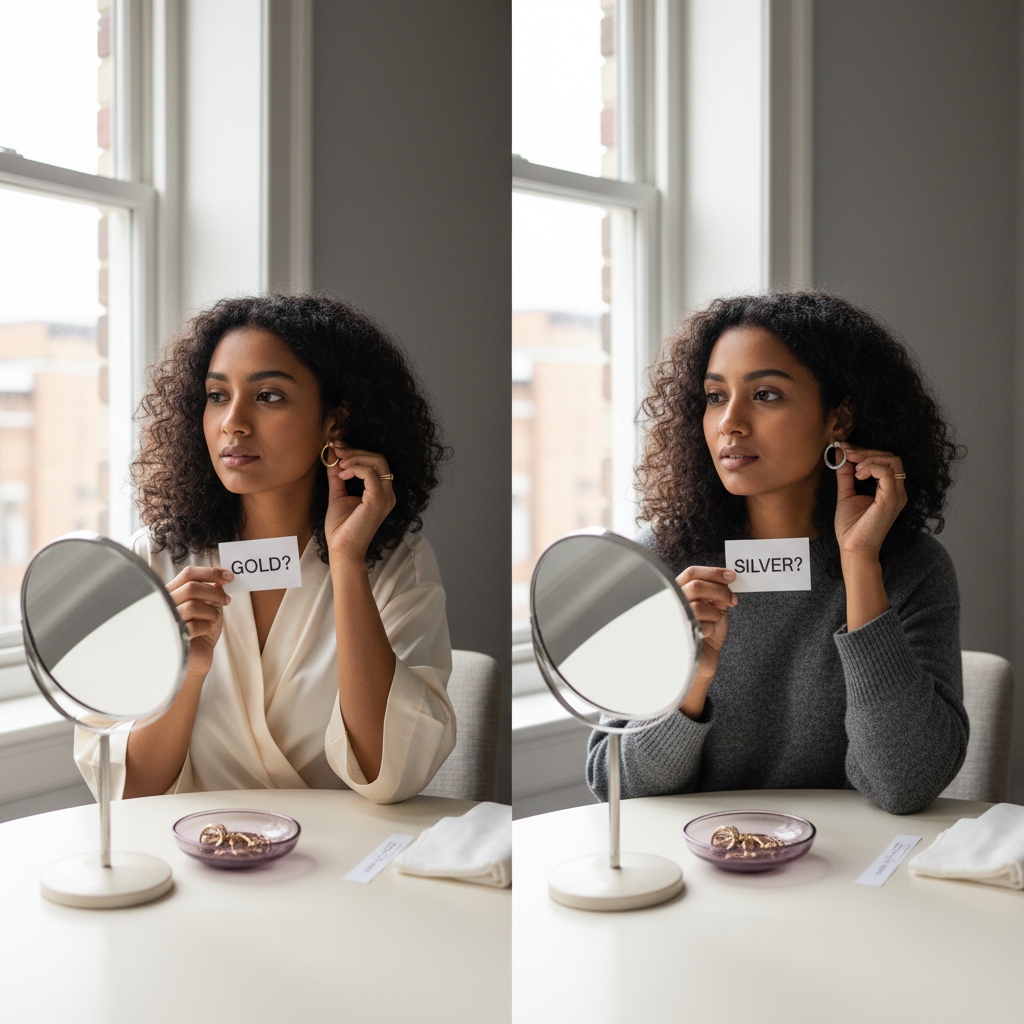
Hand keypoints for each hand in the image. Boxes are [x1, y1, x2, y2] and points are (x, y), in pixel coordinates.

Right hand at [166, 565, 232, 677]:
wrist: (196, 659)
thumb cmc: (201, 631)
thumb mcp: (209, 608)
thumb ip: (212, 592)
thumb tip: (222, 578)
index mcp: (172, 592)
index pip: (188, 574)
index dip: (211, 572)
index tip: (230, 576)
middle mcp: (164, 604)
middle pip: (191, 587)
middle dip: (215, 593)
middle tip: (227, 600)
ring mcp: (166, 620)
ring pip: (193, 605)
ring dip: (212, 611)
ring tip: (215, 619)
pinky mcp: (171, 637)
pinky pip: (194, 625)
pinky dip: (207, 627)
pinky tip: (206, 631)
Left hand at [323, 444, 396, 562]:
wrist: (342, 550)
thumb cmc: (341, 528)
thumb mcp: (338, 495)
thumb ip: (338, 476)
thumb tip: (333, 457)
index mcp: (381, 493)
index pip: (376, 463)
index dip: (357, 451)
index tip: (338, 447)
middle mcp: (388, 494)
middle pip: (379, 459)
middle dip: (356, 451)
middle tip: (337, 450)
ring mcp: (385, 497)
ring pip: (378, 462)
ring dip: (355, 457)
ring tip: (340, 464)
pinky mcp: (378, 500)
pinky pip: (370, 473)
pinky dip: (355, 468)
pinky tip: (343, 475)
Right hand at [675, 565, 736, 664]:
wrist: (702, 658)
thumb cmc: (707, 632)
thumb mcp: (713, 606)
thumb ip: (715, 592)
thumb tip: (727, 579)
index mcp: (679, 591)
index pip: (691, 573)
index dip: (713, 572)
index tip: (731, 576)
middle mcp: (672, 602)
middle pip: (696, 586)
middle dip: (720, 592)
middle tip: (732, 600)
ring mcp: (673, 617)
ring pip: (699, 606)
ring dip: (715, 614)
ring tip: (715, 622)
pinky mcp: (679, 633)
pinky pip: (701, 626)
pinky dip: (711, 630)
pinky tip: (706, 635)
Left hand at [833, 442, 906, 562]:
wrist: (853, 549)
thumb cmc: (851, 527)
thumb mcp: (846, 494)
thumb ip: (845, 474)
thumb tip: (839, 453)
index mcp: (889, 489)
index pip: (885, 460)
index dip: (864, 451)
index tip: (844, 448)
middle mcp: (897, 491)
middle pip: (890, 457)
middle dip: (866, 451)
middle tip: (847, 453)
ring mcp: (896, 495)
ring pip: (892, 461)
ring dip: (869, 458)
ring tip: (854, 468)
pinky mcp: (891, 500)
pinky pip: (887, 472)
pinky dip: (872, 467)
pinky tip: (858, 474)